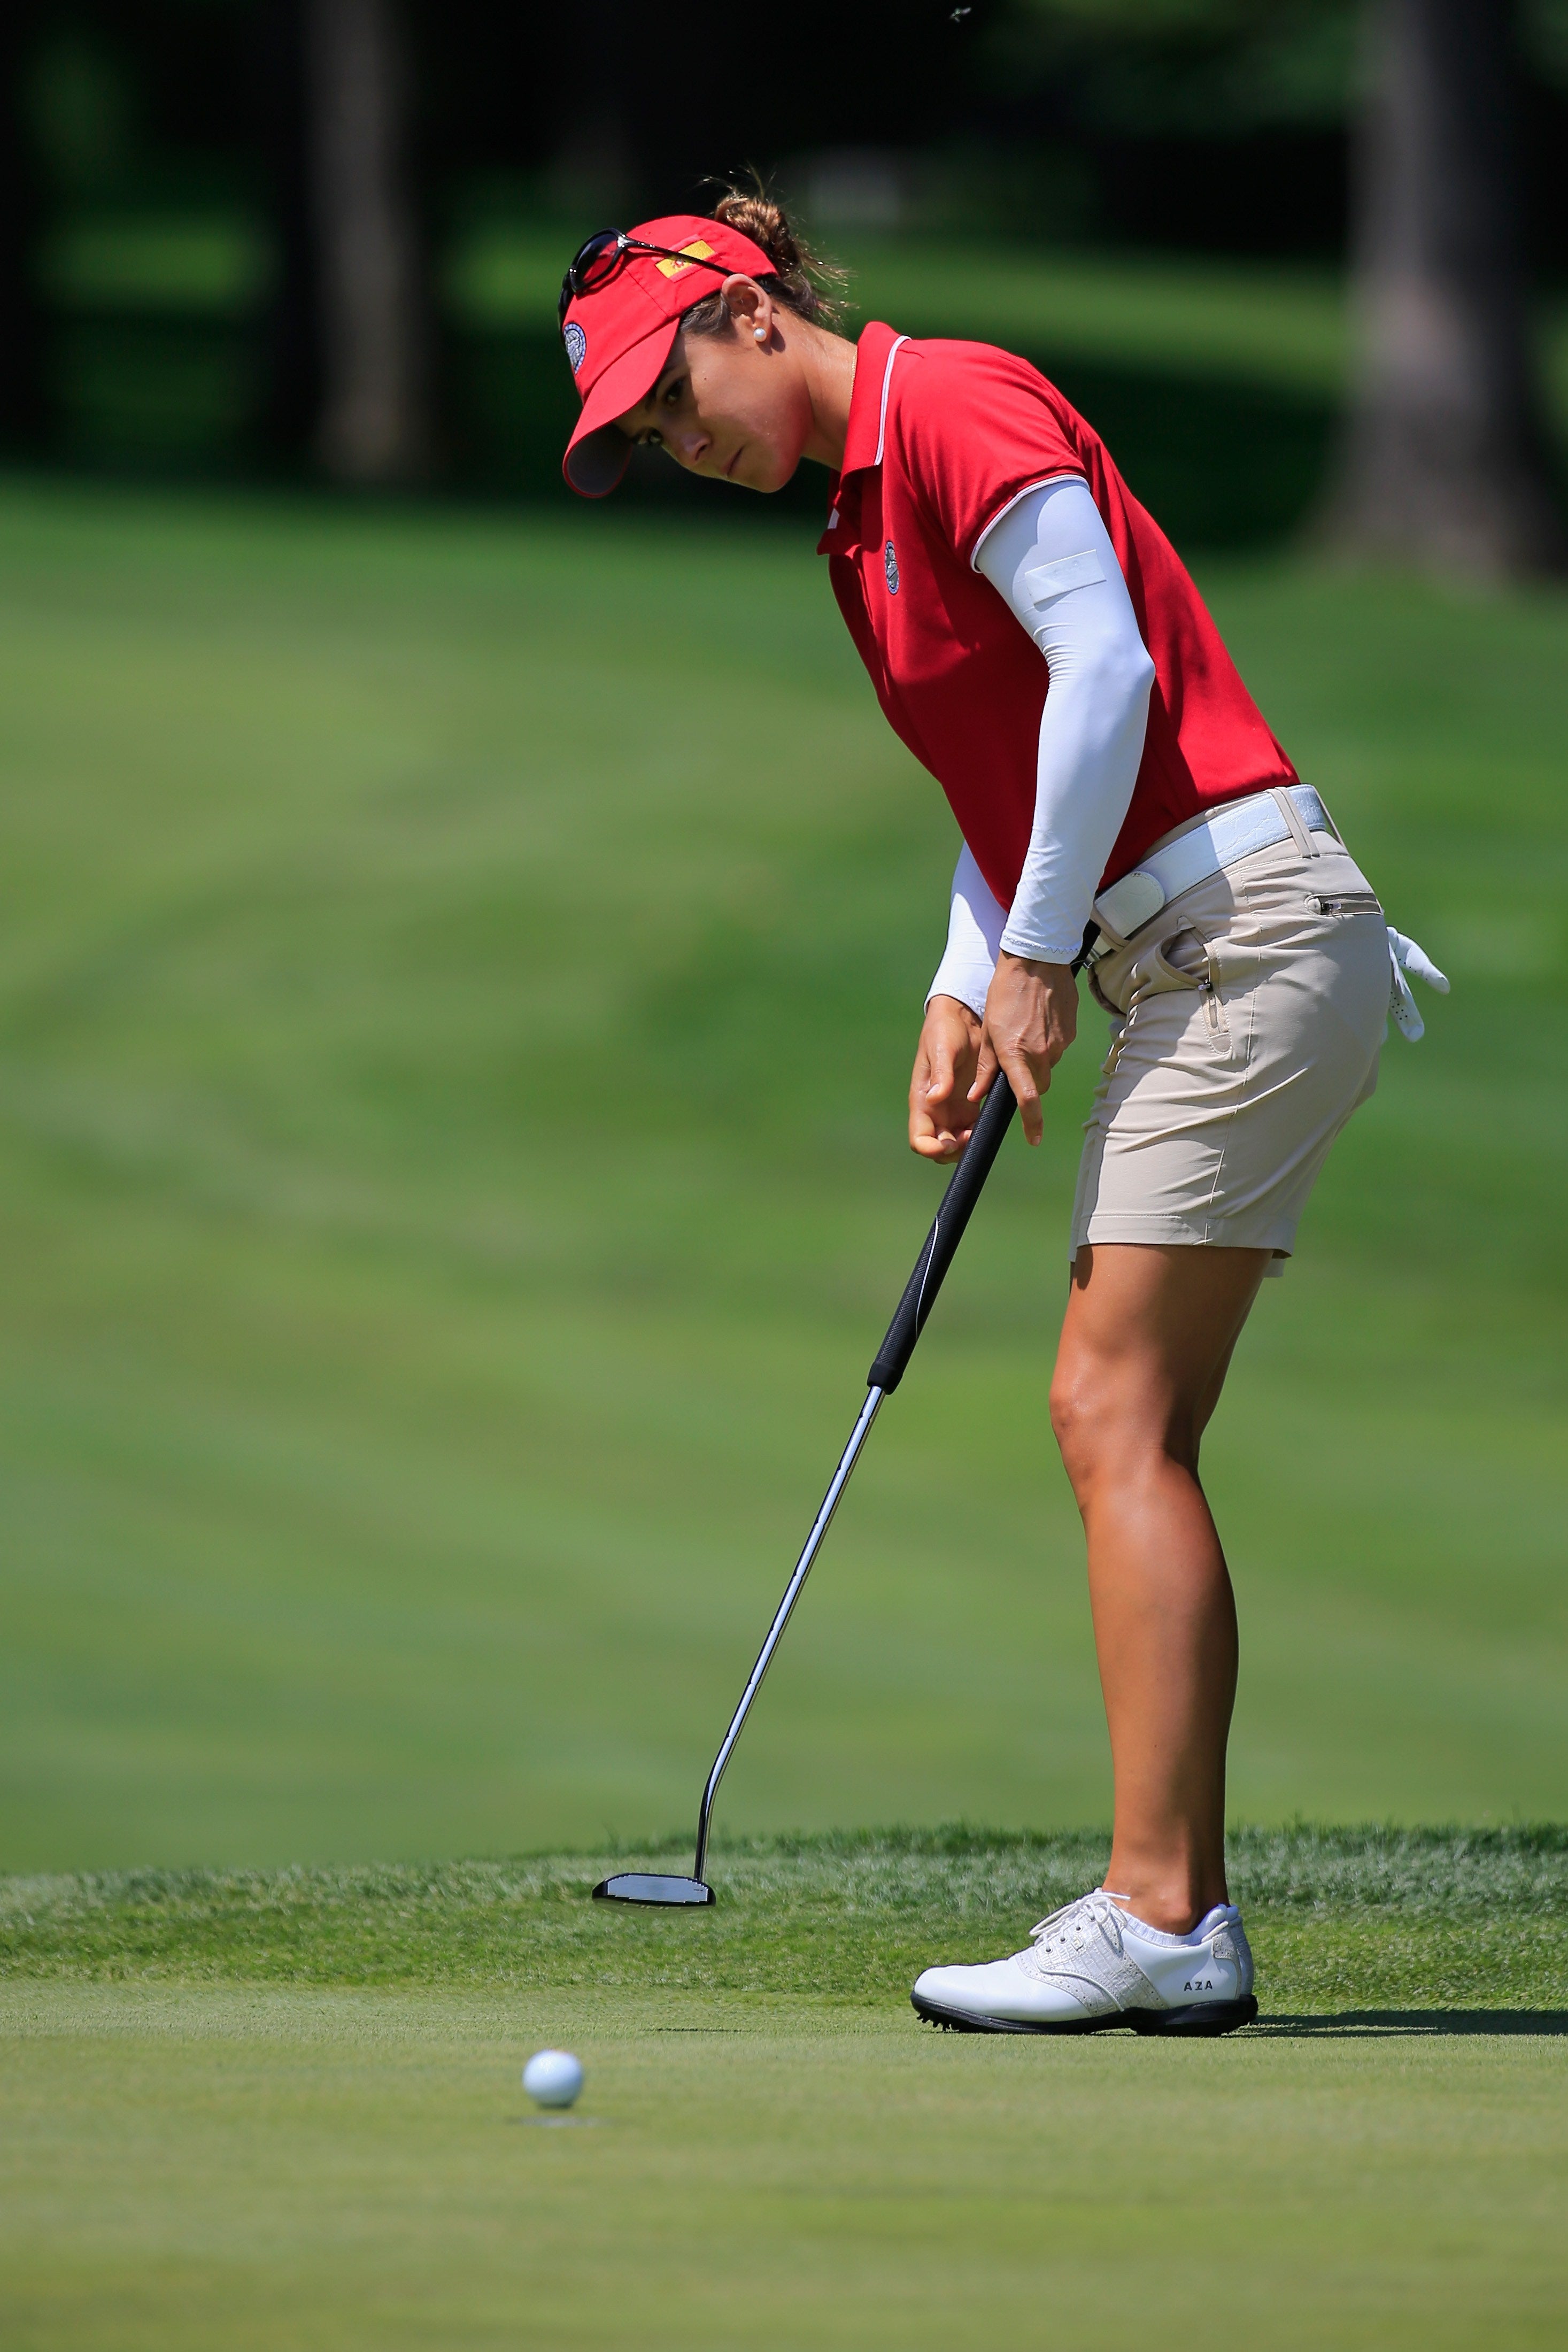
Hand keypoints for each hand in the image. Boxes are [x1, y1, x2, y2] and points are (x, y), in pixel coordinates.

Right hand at [909, 995, 982, 1161]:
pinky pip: (974, 1128)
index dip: (930, 1148)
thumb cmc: (945, 1030)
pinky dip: (980, 1132)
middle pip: (939, 1146)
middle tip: (971, 1137)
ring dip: (968, 1145)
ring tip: (981, 1131)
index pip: (919, 1138)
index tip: (948, 1145)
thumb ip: (940, 1073)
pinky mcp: (970, 1104)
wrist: (963, 1017)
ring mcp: (953, 1109)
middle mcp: (935, 1110)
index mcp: (922, 1100)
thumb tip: (935, 1098)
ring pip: (956, 1142)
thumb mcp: (941, 1048)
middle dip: (953, 1150)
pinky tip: (990, 1124)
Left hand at [974, 954, 1077, 1145]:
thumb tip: (978, 1096)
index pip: (1027, 1099)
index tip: (1034, 1139)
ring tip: (1024, 1031)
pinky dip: (1047, 1043)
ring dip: (1036, 1060)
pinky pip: (1057, 1049)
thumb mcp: (987, 1031)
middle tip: (1013, 1061)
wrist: (1036, 960)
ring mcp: (1060, 1044)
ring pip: (1047, 1067)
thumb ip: (985, 1068)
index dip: (1032, 1123)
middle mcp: (1042, 1054)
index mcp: (1016, 1055)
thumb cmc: (1005, 993)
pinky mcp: (1070, 1033)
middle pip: (1038, 1085)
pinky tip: (1037, 1022)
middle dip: (1026, 1082)